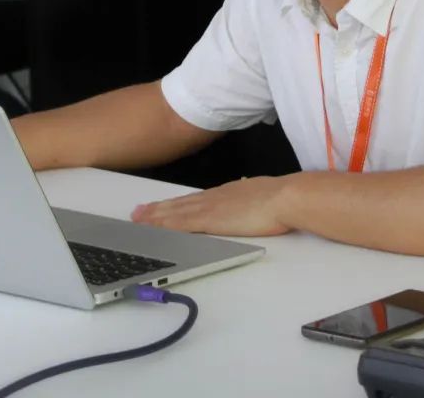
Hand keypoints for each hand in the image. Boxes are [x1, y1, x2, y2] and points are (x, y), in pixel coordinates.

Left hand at [131, 176, 292, 236]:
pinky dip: (163, 226)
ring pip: (174, 213)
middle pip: (179, 204)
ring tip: (138, 219)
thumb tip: (254, 199)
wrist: (285, 197)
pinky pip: (179, 224)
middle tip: (138, 212)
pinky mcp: (209, 220)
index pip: (195, 200)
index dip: (176, 203)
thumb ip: (253, 199)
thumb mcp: (263, 195)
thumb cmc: (281, 199)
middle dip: (158, 209)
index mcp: (227, 194)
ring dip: (155, 216)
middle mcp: (214, 198)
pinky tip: (153, 230)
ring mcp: (210, 208)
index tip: (163, 205)